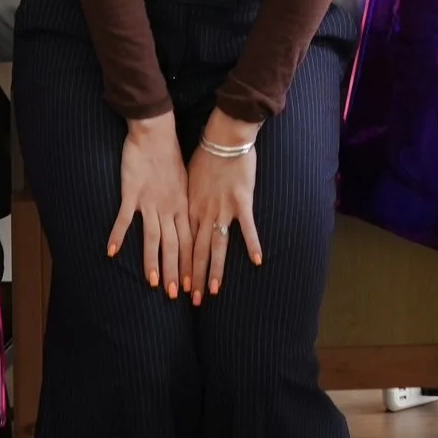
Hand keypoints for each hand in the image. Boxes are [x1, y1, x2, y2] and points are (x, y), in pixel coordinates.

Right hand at [108, 113, 190, 296]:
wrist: (155, 133)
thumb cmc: (170, 156)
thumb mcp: (185, 183)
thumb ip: (184, 206)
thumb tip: (188, 225)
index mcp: (182, 206)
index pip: (189, 241)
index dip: (190, 265)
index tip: (192, 287)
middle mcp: (169, 208)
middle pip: (174, 245)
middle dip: (176, 271)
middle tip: (176, 295)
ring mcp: (150, 201)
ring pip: (153, 237)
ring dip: (153, 261)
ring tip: (153, 283)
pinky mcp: (132, 192)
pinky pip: (125, 217)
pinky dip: (118, 234)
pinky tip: (111, 251)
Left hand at [184, 125, 264, 305]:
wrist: (223, 137)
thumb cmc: (205, 155)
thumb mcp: (189, 179)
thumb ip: (189, 200)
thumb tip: (184, 215)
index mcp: (190, 209)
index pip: (184, 245)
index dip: (182, 267)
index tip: (180, 286)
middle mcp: (204, 214)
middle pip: (197, 251)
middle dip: (194, 277)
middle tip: (192, 300)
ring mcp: (223, 209)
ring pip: (217, 246)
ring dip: (214, 270)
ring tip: (213, 291)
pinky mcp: (242, 202)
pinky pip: (247, 227)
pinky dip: (252, 244)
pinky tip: (257, 261)